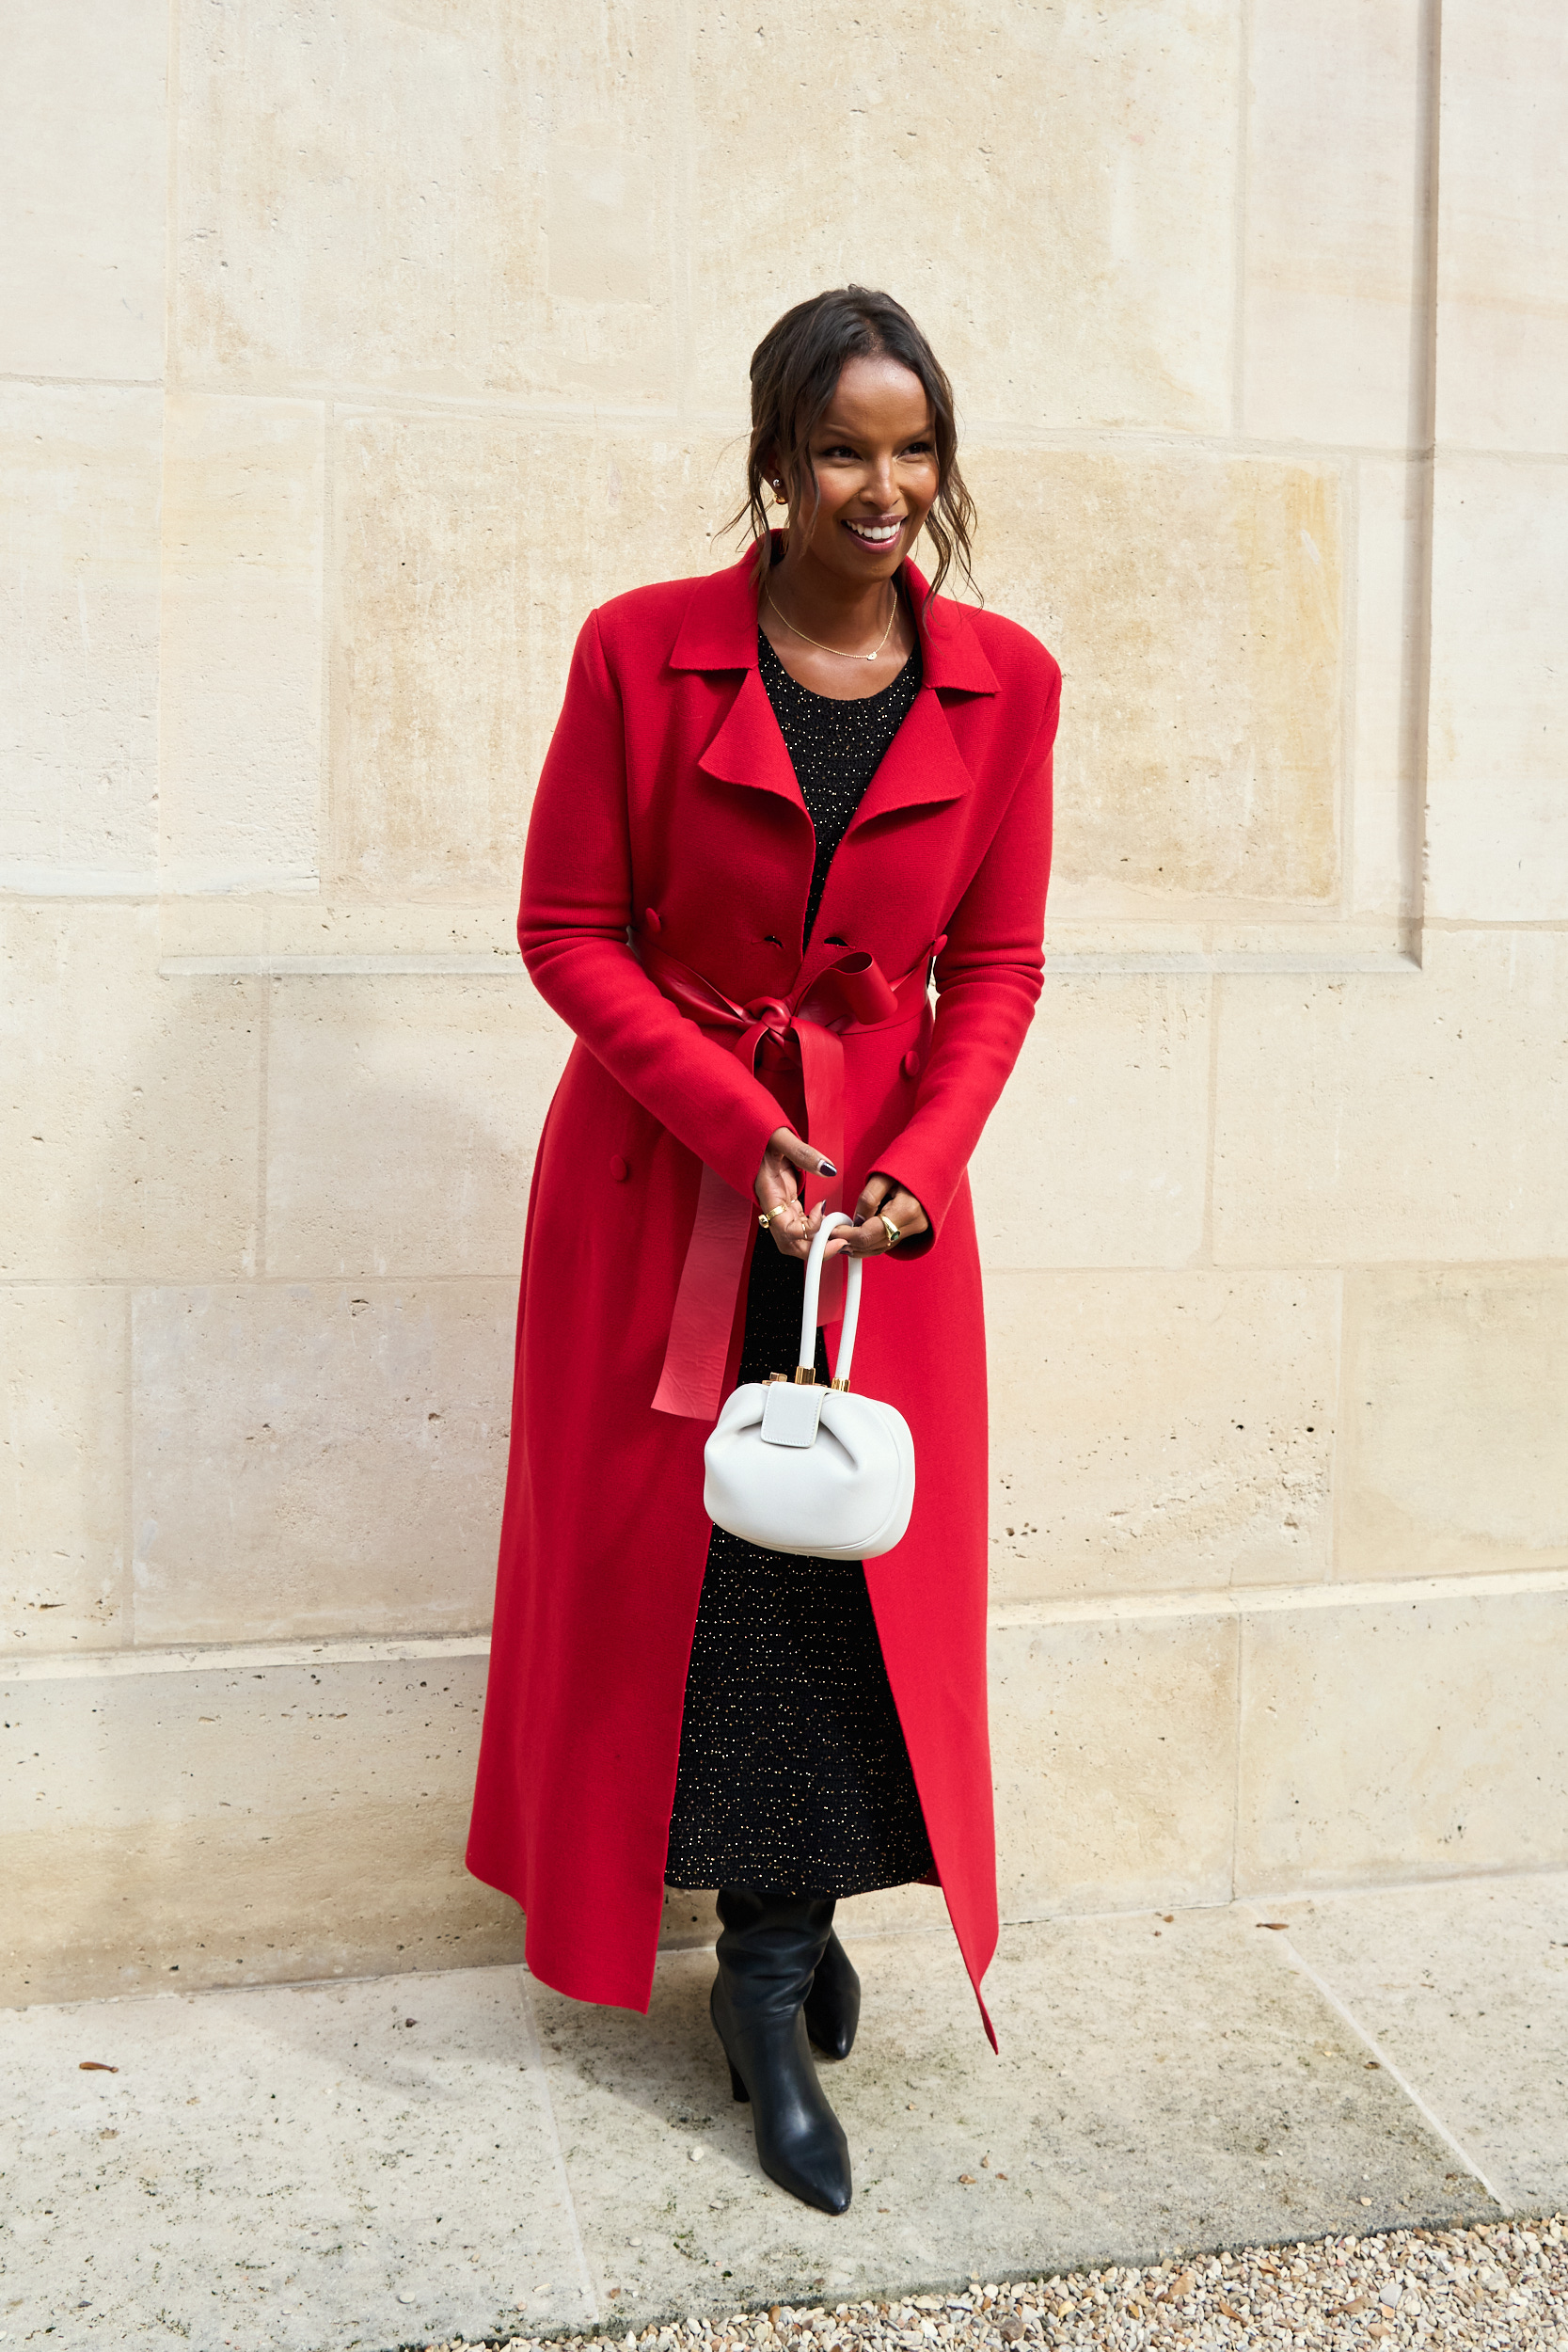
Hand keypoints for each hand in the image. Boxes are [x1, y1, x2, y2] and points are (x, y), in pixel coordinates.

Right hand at [753, 1127, 837, 1260]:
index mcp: (768, 1195)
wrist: (755, 1138)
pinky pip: (802, 1227)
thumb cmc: (761, 1137)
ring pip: (797, 1240)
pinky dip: (817, 1230)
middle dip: (816, 1250)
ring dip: (818, 1243)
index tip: (823, 1209)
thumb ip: (803, 1154)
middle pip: (791, 1244)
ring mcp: (780, 1210)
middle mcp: (773, 1208)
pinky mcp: (788, 1207)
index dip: (807, 1230)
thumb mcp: (781, 1139)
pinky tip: (832, 1223)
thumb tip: (828, 1169)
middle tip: (842, 1242)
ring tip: (840, 1234)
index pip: (785, 1229)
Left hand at [828, 1169, 929, 1257]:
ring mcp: (915, 1230)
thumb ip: (867, 1199)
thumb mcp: (882, 1175)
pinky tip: (854, 1240)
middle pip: (874, 1245)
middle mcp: (913, 1225)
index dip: (847, 1235)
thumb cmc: (907, 1165)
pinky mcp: (912, 1231)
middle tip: (829, 1235)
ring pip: (880, 1248)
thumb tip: (856, 1221)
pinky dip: (869, 1244)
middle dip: (849, 1242)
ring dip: (857, 1247)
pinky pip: (886, 1244)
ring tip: (839, 1238)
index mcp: (907, 1210)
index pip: (870, 1233)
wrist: (933, 1164)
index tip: (830, 1230)